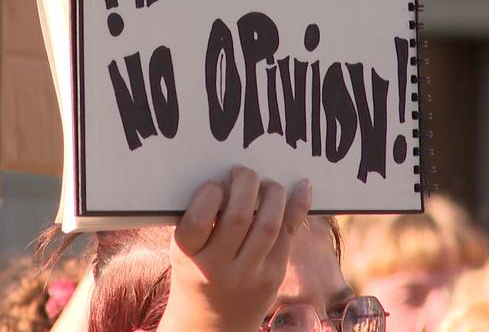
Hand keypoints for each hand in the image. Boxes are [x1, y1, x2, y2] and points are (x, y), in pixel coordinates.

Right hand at [157, 166, 311, 331]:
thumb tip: (230, 178)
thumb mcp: (186, 249)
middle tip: (243, 172)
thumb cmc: (196, 271)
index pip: (200, 218)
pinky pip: (289, 234)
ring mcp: (249, 274)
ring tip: (265, 184)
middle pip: (238, 217)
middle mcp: (218, 269)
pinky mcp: (273, 275)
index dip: (211, 192)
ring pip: (268, 224)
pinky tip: (302, 187)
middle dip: (245, 183)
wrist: (212, 322)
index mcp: (188, 257)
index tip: (216, 184)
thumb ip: (201, 218)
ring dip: (272, 193)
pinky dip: (297, 206)